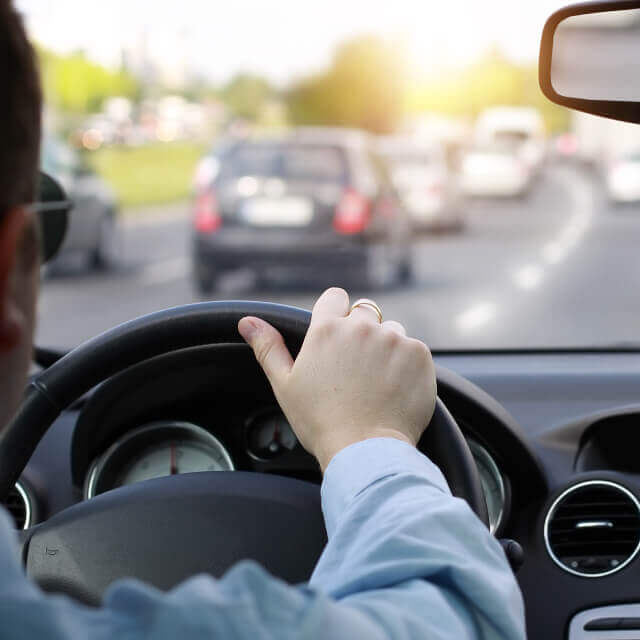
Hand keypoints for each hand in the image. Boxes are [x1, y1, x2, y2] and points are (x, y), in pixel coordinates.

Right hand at [238, 288, 435, 470]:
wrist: (365, 451)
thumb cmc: (320, 421)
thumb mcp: (285, 385)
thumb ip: (268, 347)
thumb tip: (247, 321)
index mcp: (326, 330)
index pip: (334, 297)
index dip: (335, 315)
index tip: (336, 337)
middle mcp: (362, 327)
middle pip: (365, 313)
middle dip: (361, 333)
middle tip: (356, 369)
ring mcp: (394, 339)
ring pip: (392, 331)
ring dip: (386, 348)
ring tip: (377, 382)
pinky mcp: (419, 355)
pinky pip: (413, 350)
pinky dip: (407, 365)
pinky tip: (395, 388)